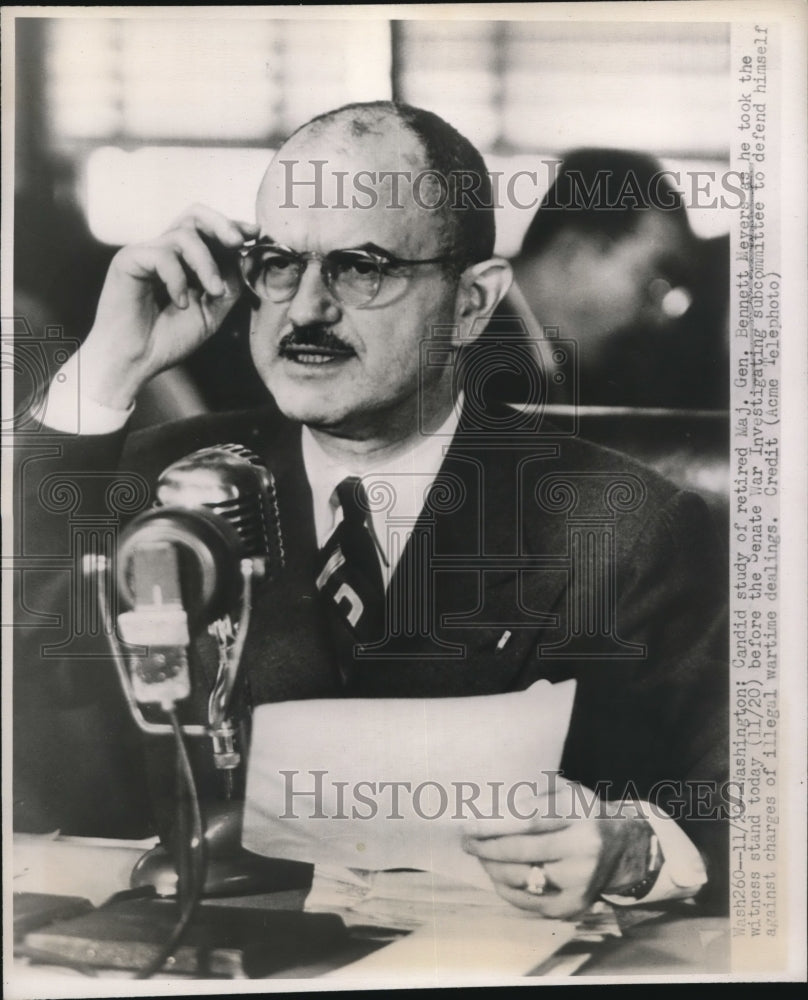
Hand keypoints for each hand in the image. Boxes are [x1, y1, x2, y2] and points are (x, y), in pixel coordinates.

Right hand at [77, 206, 258, 408]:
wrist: (135, 362)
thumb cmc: (168, 340)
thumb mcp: (211, 312)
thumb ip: (228, 285)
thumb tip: (245, 258)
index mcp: (183, 261)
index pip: (208, 230)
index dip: (232, 227)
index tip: (255, 234)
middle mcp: (164, 251)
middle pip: (194, 215)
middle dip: (221, 225)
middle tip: (238, 242)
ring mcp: (146, 253)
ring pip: (184, 235)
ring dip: (206, 264)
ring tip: (213, 292)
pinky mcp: (128, 259)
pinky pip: (163, 255)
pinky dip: (178, 279)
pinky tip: (179, 304)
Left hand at [462, 780, 652, 918]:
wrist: (621, 849)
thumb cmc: (580, 814)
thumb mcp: (565, 792)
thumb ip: (530, 794)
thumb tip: (485, 805)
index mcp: (579, 813)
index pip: (530, 819)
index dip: (495, 822)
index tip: (468, 822)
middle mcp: (584, 848)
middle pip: (522, 851)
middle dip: (486, 847)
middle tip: (466, 841)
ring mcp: (580, 881)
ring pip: (521, 879)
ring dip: (492, 867)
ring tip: (481, 855)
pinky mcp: (575, 906)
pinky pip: (528, 901)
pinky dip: (506, 887)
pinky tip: (497, 873)